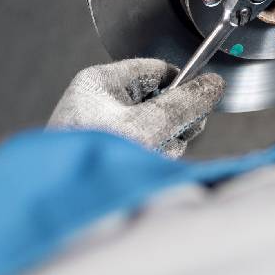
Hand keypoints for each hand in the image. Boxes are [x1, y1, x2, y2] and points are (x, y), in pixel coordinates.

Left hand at [48, 59, 224, 157]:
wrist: (62, 204)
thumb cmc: (92, 161)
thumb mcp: (146, 127)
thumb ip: (183, 105)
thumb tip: (213, 84)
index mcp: (101, 82)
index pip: (158, 70)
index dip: (183, 85)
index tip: (199, 103)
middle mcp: (101, 102)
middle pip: (162, 100)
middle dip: (174, 122)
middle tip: (171, 136)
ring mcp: (105, 128)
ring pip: (158, 126)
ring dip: (165, 143)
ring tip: (149, 157)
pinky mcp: (109, 151)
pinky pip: (147, 146)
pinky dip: (152, 156)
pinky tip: (143, 166)